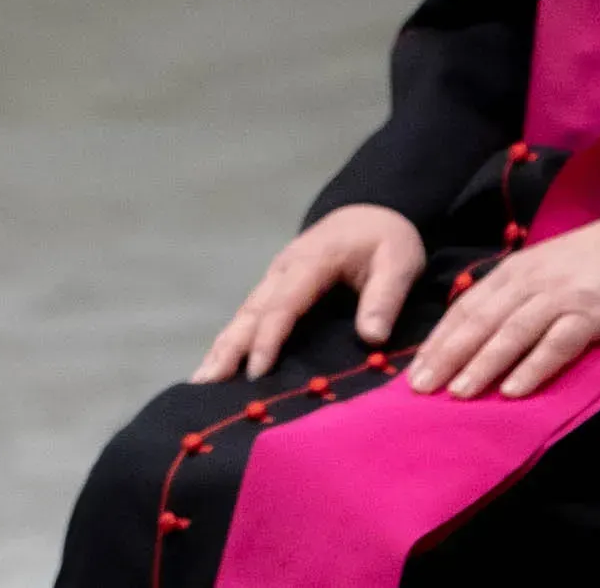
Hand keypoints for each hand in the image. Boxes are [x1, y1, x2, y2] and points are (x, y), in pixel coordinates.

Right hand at [193, 204, 424, 382]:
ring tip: (200, 385)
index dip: (269, 338)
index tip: (258, 373)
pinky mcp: (275, 291)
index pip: (284, 304)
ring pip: (243, 317)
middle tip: (205, 385)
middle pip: (250, 312)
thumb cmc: (386, 239)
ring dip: (222, 349)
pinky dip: (232, 343)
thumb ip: (386, 297)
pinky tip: (218, 370)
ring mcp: (275, 281)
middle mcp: (283, 271)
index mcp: (311, 260)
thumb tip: (372, 337)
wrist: (372, 213)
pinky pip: (249, 319)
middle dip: (228, 349)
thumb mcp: (399, 261)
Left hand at [409, 217, 599, 398]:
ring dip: (484, 363)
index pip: (467, 306)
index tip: (415, 371)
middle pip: (483, 320)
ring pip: (514, 332)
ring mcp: (561, 296)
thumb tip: (462, 338)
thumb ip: (505, 297)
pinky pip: (557, 343)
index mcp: (514, 271)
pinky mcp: (590, 313)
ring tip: (460, 393)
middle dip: (450, 355)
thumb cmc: (580, 264)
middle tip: (423, 388)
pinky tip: (514, 390)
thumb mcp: (537, 269)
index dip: (440, 339)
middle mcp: (532, 281)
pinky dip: (534, 366)